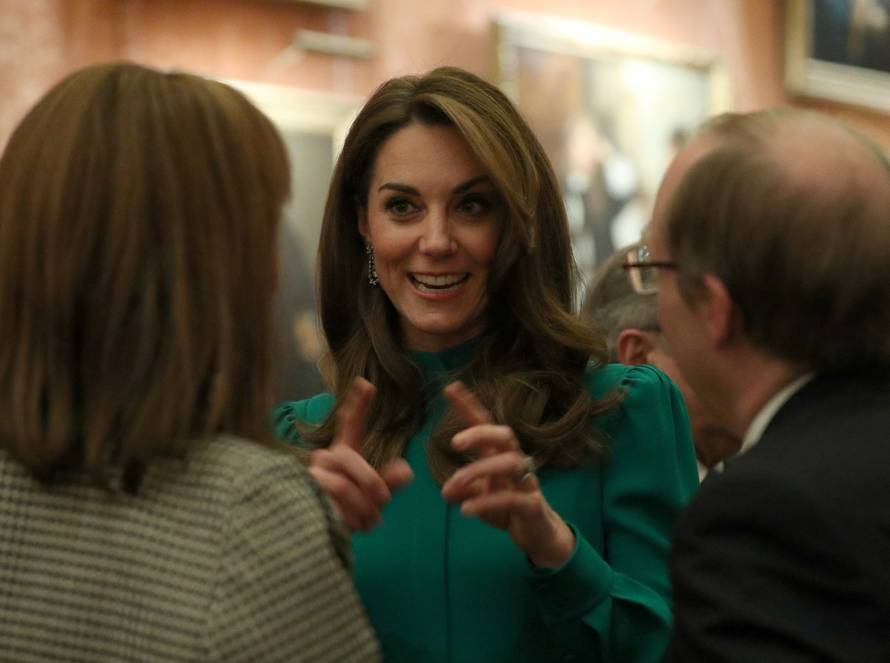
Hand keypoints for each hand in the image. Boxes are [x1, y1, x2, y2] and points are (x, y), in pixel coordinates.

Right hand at [308, 378, 412, 531]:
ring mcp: (313, 474)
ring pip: (341, 484)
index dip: (359, 404)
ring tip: (369, 522)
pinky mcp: (305, 492)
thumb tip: (406, 470)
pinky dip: (350, 517)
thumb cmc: (350, 510)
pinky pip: (331, 501)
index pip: (351, 424)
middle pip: (349, 458)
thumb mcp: (374, 495)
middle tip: (384, 501)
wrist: (320, 533)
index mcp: (344, 452)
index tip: (366, 383)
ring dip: (362, 507)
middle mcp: (325, 457)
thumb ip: (389, 481)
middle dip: (372, 483)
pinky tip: (355, 526)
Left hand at [440, 381, 574, 567]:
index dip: (468, 405)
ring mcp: (527, 482)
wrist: (538, 535)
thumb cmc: (508, 509)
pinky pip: (512, 498)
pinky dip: (487, 502)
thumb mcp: (480, 498)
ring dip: (478, 471)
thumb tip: (445, 491)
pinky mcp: (533, 505)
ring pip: (510, 463)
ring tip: (453, 485)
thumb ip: (463, 491)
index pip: (484, 424)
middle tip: (454, 442)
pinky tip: (466, 510)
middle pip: (504, 435)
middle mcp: (515, 463)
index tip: (450, 387)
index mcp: (499, 455)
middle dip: (481, 433)